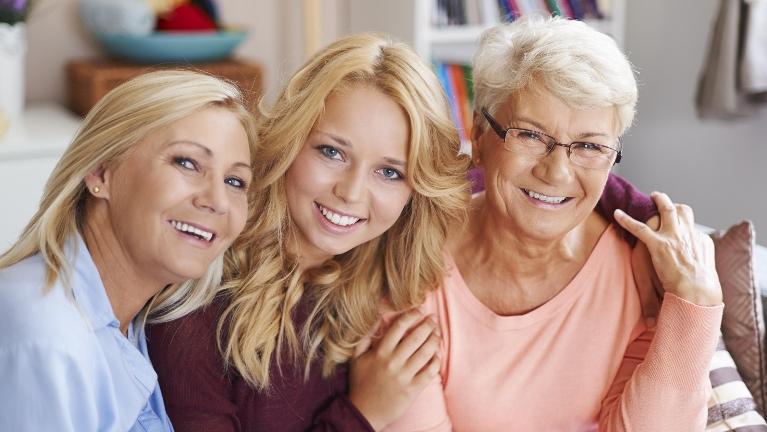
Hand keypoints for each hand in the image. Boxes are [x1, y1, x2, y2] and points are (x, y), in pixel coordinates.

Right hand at [349, 310, 440, 430]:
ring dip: (434, 340)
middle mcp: (393, 362)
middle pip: (415, 338)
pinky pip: (429, 372)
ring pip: (425, 353)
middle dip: (427, 325)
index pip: (398, 327)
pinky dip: (435, 361)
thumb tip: (376, 318)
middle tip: (433, 319)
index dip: (411, 315)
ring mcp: (404, 377)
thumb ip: (365, 337)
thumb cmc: (360, 383)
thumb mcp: (356, 358)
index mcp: (379, 353)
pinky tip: (437, 355)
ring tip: (437, 334)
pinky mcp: (412, 390)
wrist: (364, 412)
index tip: (419, 309)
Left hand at [614, 192, 721, 306]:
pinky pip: (639, 228)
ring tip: (650, 196)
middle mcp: (688, 233)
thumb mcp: (705, 264)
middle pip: (682, 210)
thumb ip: (697, 253)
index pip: (689, 224)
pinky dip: (626, 220)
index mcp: (700, 239)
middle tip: (661, 199)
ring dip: (658, 200)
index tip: (673, 222)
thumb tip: (693, 251)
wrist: (697, 291)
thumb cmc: (701, 284)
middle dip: (671, 203)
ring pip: (665, 210)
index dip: (680, 221)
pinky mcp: (658, 244)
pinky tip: (617, 214)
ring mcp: (673, 237)